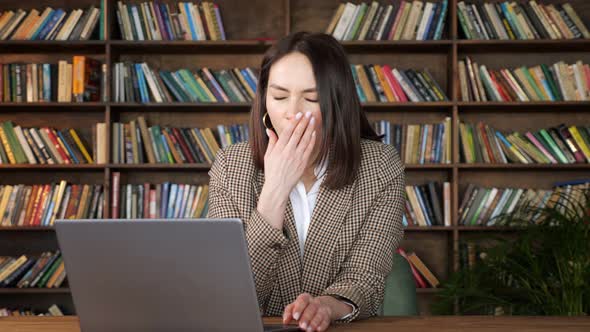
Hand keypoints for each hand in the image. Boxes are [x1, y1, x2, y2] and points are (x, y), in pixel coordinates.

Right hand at [259, 111, 316, 227]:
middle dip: (303, 122)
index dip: (294, 122)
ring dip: (309, 128)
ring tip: (313, 119)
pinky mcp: (303, 163)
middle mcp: (288, 152)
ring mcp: (297, 157)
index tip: (298, 114)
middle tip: (308, 113)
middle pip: (297, 134)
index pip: (287, 132)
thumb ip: (271, 142)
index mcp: (279, 149)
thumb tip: (269, 130)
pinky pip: (309, 149)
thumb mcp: (268, 156)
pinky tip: (314, 133)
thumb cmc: (272, 171)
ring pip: (305, 140)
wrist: (278, 187)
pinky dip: (312, 140)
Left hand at [282, 293, 331, 331]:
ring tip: (308, 329)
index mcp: (305, 298)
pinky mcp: (328, 315)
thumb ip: (289, 311)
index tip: (295, 317)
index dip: (299, 308)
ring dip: (314, 322)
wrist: (323, 304)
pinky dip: (322, 325)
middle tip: (302, 326)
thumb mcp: (297, 305)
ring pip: (319, 314)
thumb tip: (285, 321)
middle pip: (311, 308)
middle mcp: (315, 302)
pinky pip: (326, 320)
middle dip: (306, 317)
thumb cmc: (306, 306)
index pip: (302, 300)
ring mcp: (322, 308)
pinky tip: (318, 329)